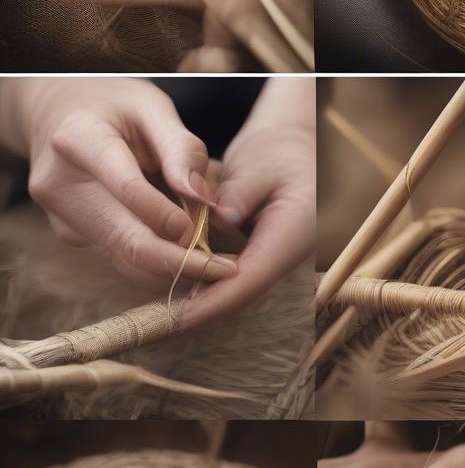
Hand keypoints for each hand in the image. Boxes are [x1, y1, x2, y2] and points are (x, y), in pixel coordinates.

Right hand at [0, 77, 233, 289]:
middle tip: (227, 270)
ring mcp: (62, 215)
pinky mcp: (73, 234)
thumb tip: (201, 198)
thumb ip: (182, 149)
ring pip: (125, 261)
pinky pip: (121, 259)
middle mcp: (61, 185)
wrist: (63, 117)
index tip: (206, 233)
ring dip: (174, 269)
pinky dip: (159, 265)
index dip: (170, 217)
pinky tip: (191, 255)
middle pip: (126, 241)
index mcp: (78, 140)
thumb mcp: (154, 109)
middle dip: (182, 262)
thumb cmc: (117, 109)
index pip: (129, 189)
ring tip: (218, 265)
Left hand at [179, 77, 314, 329]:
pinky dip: (211, 280)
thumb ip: (238, 193)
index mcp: (296, 231)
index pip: (250, 277)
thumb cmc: (283, 150)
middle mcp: (291, 252)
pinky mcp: (268, 254)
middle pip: (244, 291)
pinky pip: (240, 276)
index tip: (178, 317)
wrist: (304, 147)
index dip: (213, 301)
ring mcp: (280, 256)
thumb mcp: (259, 163)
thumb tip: (220, 218)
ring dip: (206, 297)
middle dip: (204, 307)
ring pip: (241, 288)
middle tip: (158, 320)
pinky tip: (184, 281)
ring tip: (164, 309)